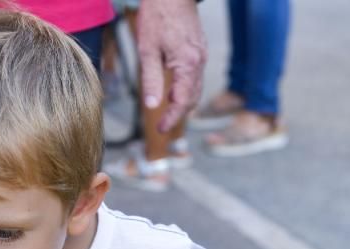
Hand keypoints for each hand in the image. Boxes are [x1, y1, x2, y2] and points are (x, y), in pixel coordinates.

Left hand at [136, 0, 206, 131]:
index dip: (172, 118)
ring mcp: (201, 55)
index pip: (182, 102)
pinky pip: (195, 76)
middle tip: (163, 125)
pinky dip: (185, 88)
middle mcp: (199, 62)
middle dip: (178, 114)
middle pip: (192, 98)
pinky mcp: (199, 49)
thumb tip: (152, 105)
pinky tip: (172, 90)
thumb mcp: (148, 50)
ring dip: (182, 102)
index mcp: (187, 65)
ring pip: (195, 88)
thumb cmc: (158, 16)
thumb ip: (151, 80)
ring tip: (167, 111)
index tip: (161, 130)